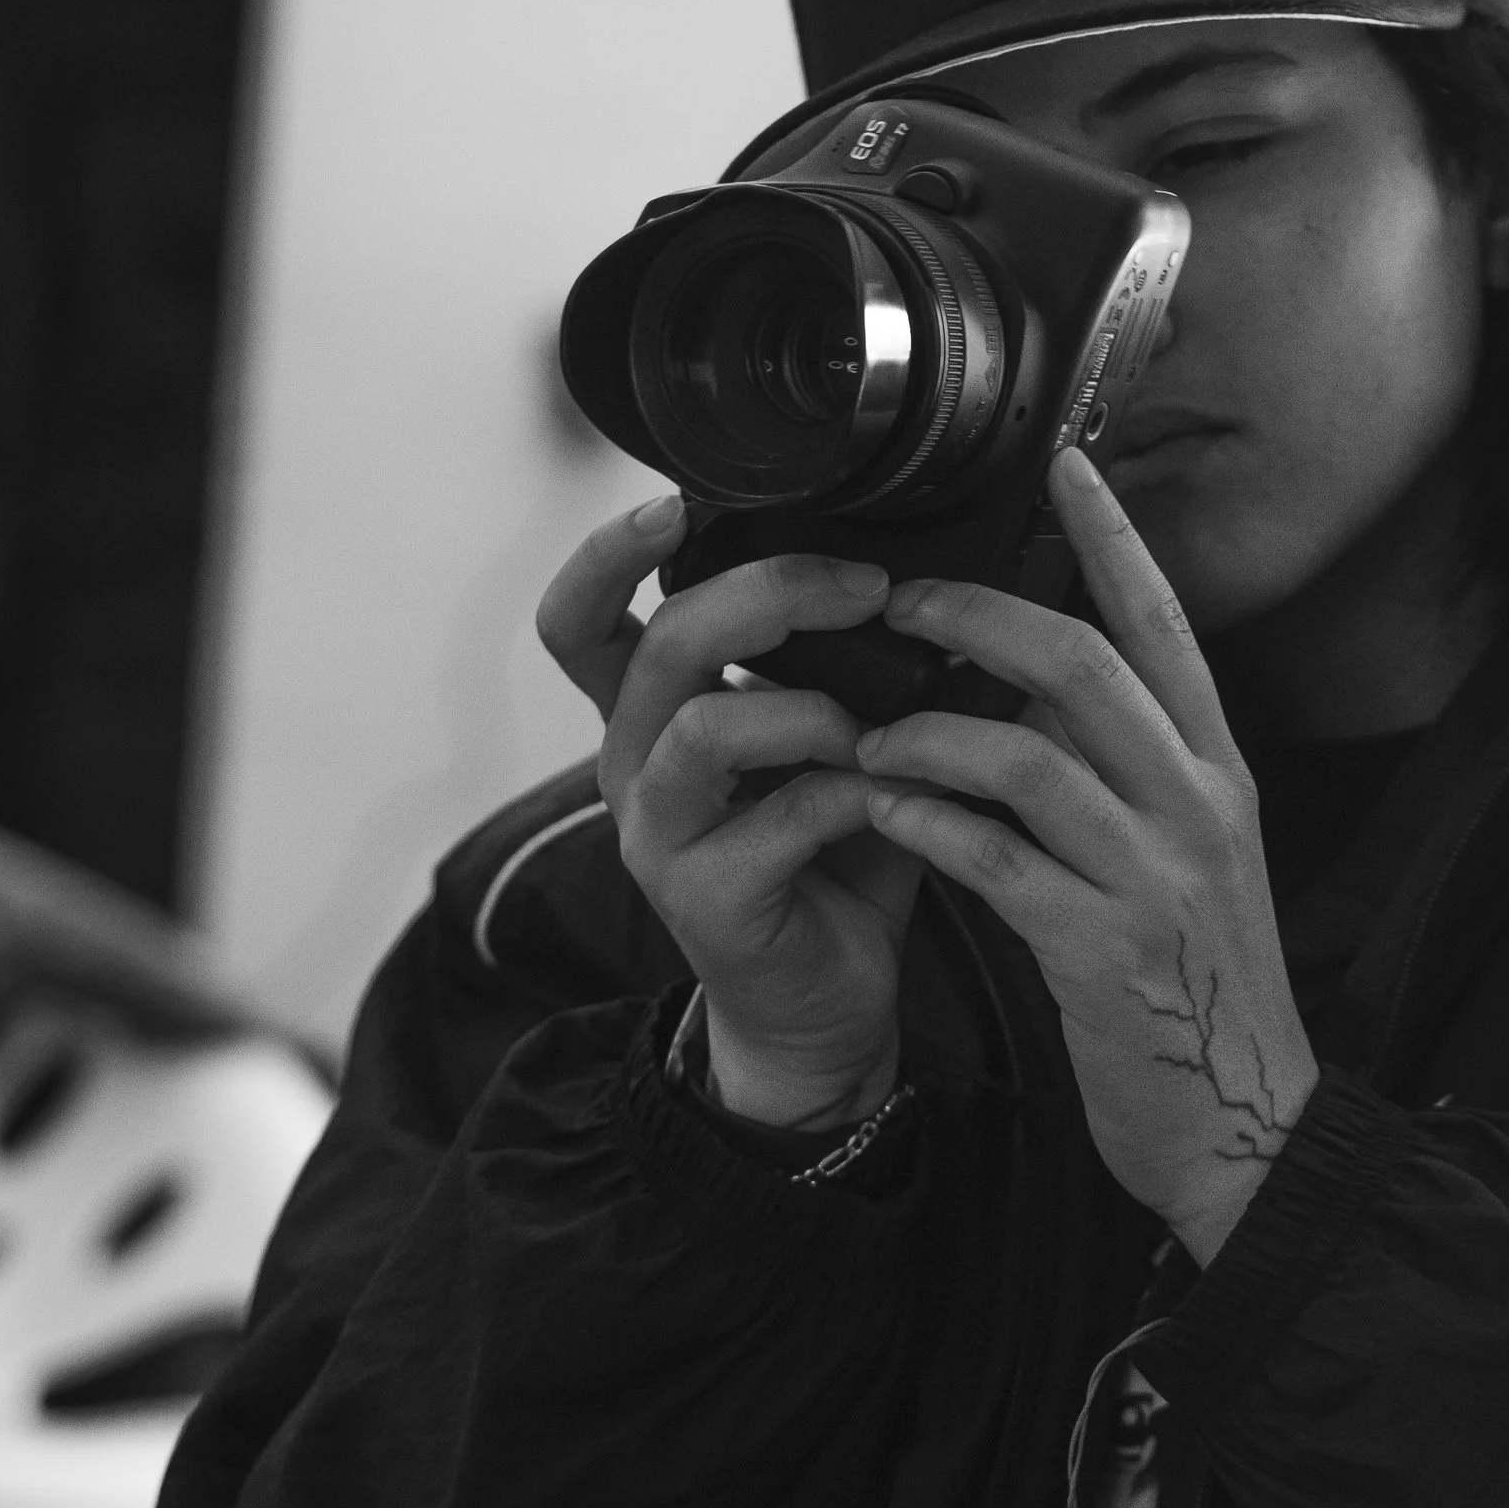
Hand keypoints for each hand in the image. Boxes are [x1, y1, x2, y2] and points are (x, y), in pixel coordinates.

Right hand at [536, 496, 920, 1126]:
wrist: (825, 1007)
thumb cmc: (833, 858)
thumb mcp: (831, 740)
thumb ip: (846, 663)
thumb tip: (927, 564)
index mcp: (650, 712)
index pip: (582, 616)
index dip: (610, 553)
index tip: (677, 500)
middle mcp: (634, 763)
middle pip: (662, 641)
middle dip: (770, 595)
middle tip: (865, 587)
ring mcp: (658, 834)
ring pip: (704, 726)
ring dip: (812, 707)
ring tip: (880, 724)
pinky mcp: (704, 898)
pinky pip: (777, 817)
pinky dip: (851, 792)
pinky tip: (898, 795)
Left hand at [855, 451, 1314, 1261]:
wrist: (1244, 1130)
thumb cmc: (1197, 991)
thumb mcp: (1186, 860)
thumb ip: (1127, 774)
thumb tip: (1031, 688)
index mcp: (1220, 774)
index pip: (1167, 628)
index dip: (1114, 541)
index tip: (1062, 467)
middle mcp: (1198, 808)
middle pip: (1087, 666)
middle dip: (981, 619)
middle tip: (900, 602)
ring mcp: (1155, 878)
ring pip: (1027, 757)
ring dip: (929, 734)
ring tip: (868, 732)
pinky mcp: (1101, 951)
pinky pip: (995, 860)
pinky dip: (927, 826)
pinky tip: (880, 813)